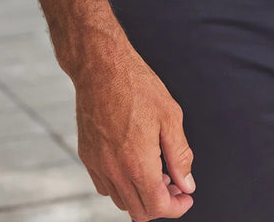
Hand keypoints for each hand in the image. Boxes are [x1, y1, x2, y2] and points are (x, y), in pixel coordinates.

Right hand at [73, 28, 194, 219]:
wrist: (100, 67)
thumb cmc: (137, 85)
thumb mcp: (170, 116)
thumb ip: (180, 155)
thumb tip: (187, 184)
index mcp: (137, 163)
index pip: (158, 207)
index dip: (176, 207)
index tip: (186, 197)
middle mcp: (114, 171)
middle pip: (139, 212)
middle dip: (161, 204)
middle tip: (174, 183)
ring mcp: (97, 165)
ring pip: (121, 201)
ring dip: (140, 195)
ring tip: (155, 170)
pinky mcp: (87, 156)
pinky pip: (105, 186)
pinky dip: (121, 185)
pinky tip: (133, 162)